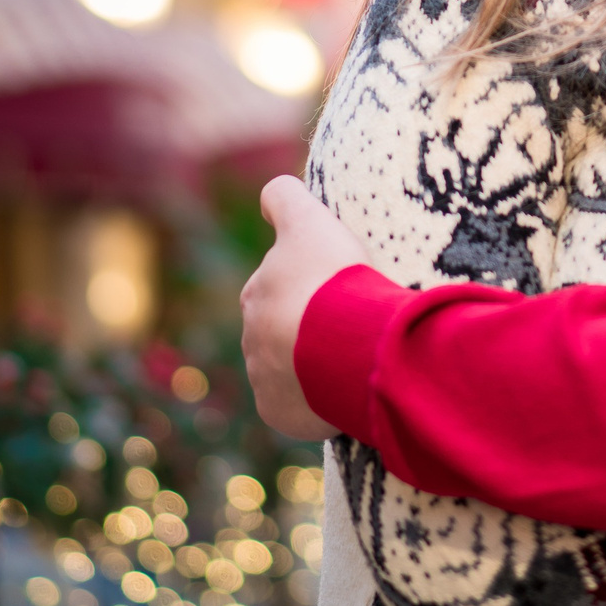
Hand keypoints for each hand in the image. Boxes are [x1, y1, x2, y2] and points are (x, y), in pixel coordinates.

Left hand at [240, 176, 372, 441]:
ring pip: (289, 368)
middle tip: (350, 324)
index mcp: (257, 290)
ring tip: (353, 359)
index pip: (276, 282)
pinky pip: (296, 406)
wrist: (349, 346)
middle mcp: (251, 332)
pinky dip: (315, 400)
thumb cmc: (335, 279)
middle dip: (308, 326)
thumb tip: (270, 194)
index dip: (306, 281)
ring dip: (314, 364)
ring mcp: (262, 375)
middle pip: (281, 327)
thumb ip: (285, 198)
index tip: (334, 285)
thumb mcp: (311, 221)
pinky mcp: (276, 410)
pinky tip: (344, 389)